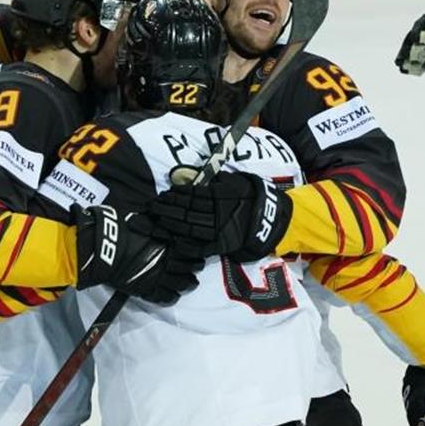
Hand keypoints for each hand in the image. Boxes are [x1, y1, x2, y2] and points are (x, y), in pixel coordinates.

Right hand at [74, 205, 203, 304]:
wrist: (105, 248)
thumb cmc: (124, 230)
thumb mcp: (147, 219)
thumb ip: (162, 221)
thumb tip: (169, 212)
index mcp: (172, 243)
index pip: (195, 250)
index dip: (197, 251)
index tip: (196, 252)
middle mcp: (171, 260)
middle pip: (194, 268)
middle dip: (195, 267)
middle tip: (193, 266)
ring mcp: (161, 277)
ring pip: (185, 284)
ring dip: (188, 283)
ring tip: (188, 282)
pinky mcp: (149, 290)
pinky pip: (167, 298)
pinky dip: (172, 297)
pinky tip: (173, 293)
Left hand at [146, 171, 290, 261]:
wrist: (272, 218)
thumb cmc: (254, 196)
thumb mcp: (237, 182)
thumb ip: (220, 181)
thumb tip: (202, 178)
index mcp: (219, 197)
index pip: (192, 195)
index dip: (176, 195)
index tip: (164, 194)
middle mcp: (216, 213)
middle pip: (187, 210)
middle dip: (168, 208)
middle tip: (152, 207)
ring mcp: (218, 229)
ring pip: (189, 227)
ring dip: (172, 224)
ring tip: (158, 220)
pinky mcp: (222, 244)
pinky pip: (201, 247)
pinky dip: (187, 247)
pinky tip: (173, 243)